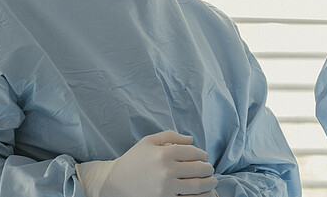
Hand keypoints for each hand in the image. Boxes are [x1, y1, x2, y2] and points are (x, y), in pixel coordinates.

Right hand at [77, 130, 217, 196]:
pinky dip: (200, 196)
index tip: (204, 158)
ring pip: (197, 186)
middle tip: (210, 170)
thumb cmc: (133, 160)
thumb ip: (171, 136)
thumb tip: (191, 139)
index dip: (203, 155)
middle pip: (198, 169)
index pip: (194, 153)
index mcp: (164, 154)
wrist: (114, 183)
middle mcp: (166, 170)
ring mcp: (165, 188)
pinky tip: (204, 193)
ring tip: (212, 182)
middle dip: (208, 169)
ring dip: (209, 183)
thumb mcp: (149, 141)